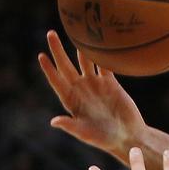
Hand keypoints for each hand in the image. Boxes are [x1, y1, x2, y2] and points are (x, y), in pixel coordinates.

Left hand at [39, 31, 144, 155]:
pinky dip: (102, 54)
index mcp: (71, 101)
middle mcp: (81, 90)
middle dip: (58, 50)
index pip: (57, 81)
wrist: (127, 136)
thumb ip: (70, 126)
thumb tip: (53, 121)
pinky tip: (99, 41)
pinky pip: (104, 65)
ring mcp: (95, 84)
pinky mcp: (110, 83)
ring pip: (85, 61)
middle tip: (50, 33)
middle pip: (66, 66)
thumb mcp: (85, 133)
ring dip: (80, 48)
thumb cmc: (104, 139)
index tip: (41, 55)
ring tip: (75, 31)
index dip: (49, 69)